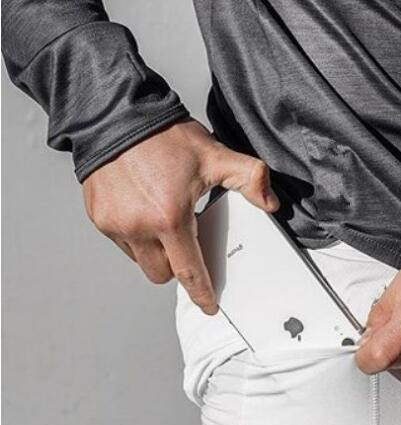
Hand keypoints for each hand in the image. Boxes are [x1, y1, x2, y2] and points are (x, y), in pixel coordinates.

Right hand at [82, 117, 279, 313]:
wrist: (114, 113)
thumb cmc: (162, 136)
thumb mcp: (214, 155)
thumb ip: (249, 178)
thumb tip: (271, 202)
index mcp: (170, 218)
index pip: (189, 272)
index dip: (201, 293)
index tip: (209, 305)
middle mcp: (139, 227)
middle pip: (162, 274)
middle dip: (176, 268)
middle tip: (186, 245)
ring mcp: (115, 224)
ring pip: (141, 261)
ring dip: (155, 253)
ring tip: (165, 224)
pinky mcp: (99, 217)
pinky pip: (123, 244)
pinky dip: (136, 238)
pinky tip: (144, 212)